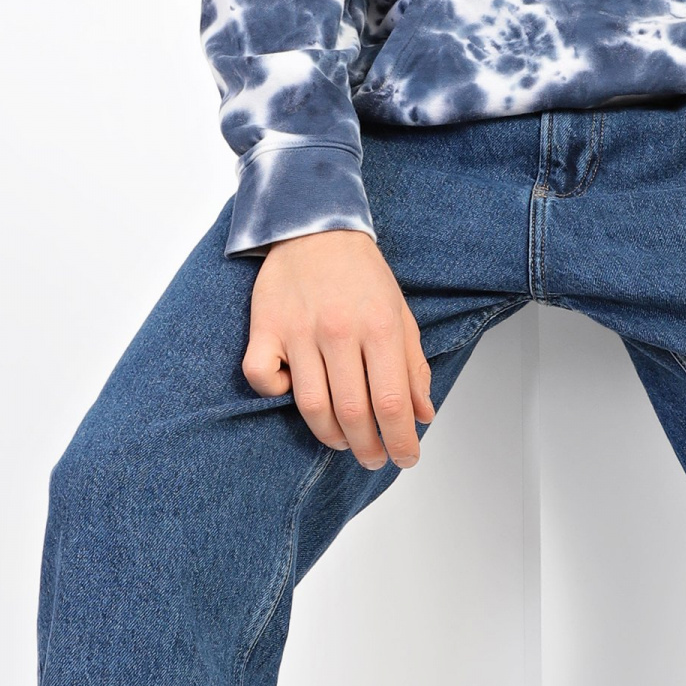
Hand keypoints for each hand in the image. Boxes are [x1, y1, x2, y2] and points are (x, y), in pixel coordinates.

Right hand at [244, 229, 435, 468]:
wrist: (314, 226)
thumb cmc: (361, 275)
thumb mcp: (399, 314)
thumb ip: (412, 366)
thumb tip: (423, 415)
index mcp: (379, 326)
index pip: (392, 402)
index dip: (401, 440)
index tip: (406, 458)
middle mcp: (339, 329)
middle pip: (353, 412)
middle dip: (368, 448)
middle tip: (374, 459)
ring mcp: (298, 330)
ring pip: (311, 405)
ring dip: (330, 436)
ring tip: (343, 442)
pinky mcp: (264, 327)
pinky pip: (262, 378)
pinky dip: (276, 394)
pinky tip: (294, 390)